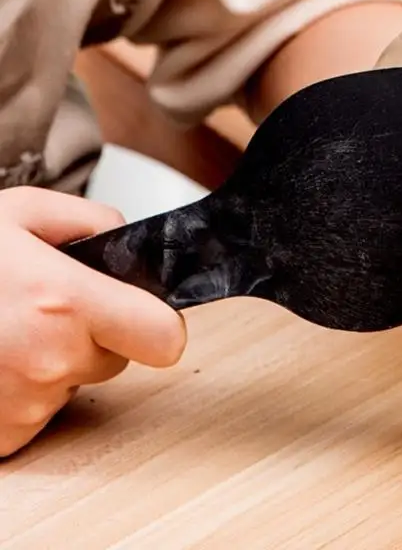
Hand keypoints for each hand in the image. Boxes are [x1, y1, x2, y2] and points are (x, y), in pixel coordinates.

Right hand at [0, 187, 186, 457]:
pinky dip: (20, 391)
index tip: (145, 315)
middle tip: (48, 308)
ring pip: (73, 384)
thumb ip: (92, 221)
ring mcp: (20, 405)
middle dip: (94, 334)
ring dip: (53, 363)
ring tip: (6, 330)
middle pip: (116, 358)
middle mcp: (47, 362)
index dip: (158, 325)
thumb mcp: (22, 211)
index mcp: (64, 303)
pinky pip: (36, 412)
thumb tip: (125, 241)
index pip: (163, 339)